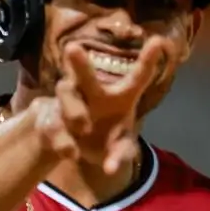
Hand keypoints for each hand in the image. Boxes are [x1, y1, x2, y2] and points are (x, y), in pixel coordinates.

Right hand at [60, 39, 165, 173]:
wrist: (71, 142)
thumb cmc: (106, 134)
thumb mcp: (119, 146)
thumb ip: (120, 155)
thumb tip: (110, 168)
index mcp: (120, 96)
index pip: (137, 76)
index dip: (147, 60)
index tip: (159, 41)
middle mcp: (92, 91)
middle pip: (85, 75)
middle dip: (79, 63)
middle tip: (72, 49)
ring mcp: (69, 100)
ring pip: (65, 93)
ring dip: (73, 109)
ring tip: (83, 126)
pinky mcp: (50, 116)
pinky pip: (52, 124)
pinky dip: (62, 140)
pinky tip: (72, 153)